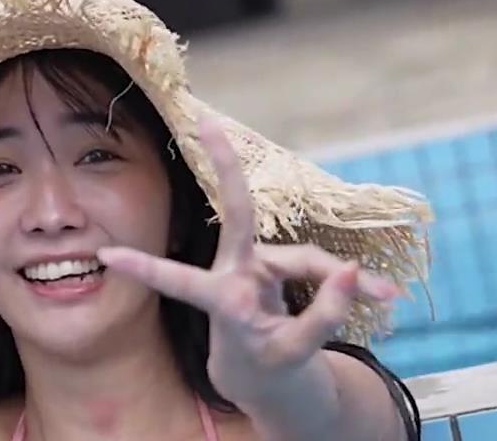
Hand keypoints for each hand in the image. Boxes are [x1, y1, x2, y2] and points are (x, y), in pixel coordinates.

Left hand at [97, 117, 397, 401]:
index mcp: (223, 300)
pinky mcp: (281, 264)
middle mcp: (237, 270)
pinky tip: (385, 295)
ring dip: (345, 279)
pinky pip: (323, 269)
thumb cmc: (268, 363)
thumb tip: (352, 271)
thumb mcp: (294, 354)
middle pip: (240, 213)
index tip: (108, 254)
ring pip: (309, 261)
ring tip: (388, 296)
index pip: (182, 282)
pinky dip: (352, 283)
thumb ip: (322, 316)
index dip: (148, 270)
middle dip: (226, 165)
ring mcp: (259, 264)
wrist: (270, 374)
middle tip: (203, 122)